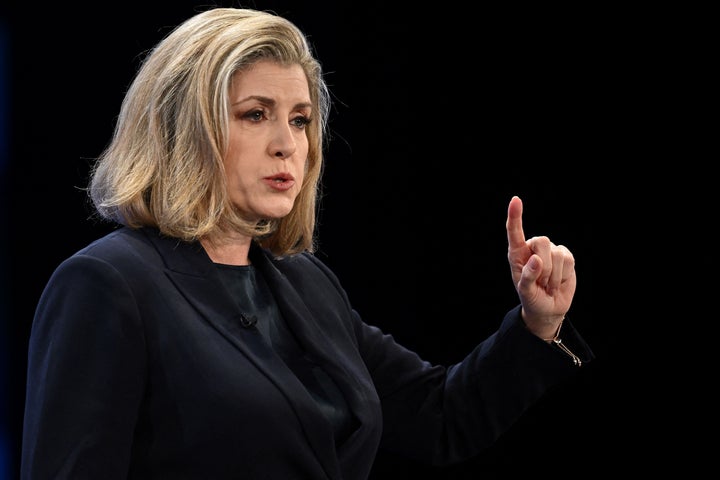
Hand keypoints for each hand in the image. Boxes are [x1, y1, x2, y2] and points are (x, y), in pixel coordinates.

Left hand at [506, 196, 575, 339]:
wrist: (549, 308)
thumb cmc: (531, 298)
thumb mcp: (525, 292)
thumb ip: (527, 277)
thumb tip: (537, 259)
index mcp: (517, 253)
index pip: (514, 232)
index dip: (515, 215)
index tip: (515, 200)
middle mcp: (533, 248)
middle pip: (542, 241)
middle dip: (544, 265)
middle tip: (541, 282)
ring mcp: (550, 251)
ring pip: (557, 253)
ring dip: (553, 275)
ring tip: (548, 285)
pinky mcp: (566, 257)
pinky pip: (568, 259)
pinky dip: (563, 275)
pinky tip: (557, 282)